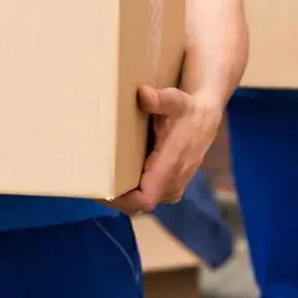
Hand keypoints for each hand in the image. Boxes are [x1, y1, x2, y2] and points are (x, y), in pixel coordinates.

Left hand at [110, 86, 222, 214]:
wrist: (206, 117)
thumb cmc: (187, 108)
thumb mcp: (175, 100)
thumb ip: (159, 99)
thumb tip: (142, 93)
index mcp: (171, 165)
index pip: (145, 198)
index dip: (121, 200)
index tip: (101, 190)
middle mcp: (174, 181)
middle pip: (138, 204)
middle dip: (115, 198)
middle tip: (91, 185)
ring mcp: (174, 186)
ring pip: (143, 202)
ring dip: (123, 196)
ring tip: (101, 182)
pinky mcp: (173, 186)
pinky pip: (149, 197)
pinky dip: (133, 193)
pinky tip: (118, 179)